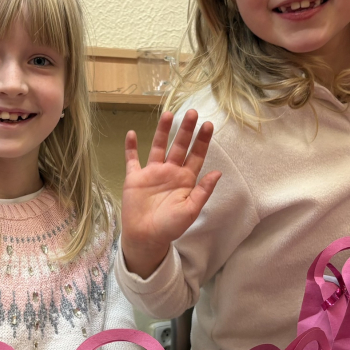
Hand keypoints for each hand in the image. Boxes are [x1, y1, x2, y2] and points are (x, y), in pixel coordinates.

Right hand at [121, 109, 220, 278]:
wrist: (146, 237)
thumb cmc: (170, 227)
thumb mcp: (191, 210)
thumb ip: (203, 191)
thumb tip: (218, 172)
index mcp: (185, 180)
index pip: (196, 155)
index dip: (202, 141)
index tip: (208, 124)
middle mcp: (170, 172)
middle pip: (179, 146)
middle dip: (186, 129)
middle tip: (192, 112)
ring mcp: (152, 173)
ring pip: (158, 147)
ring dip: (162, 131)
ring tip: (168, 114)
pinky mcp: (135, 178)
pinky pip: (132, 159)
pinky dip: (131, 147)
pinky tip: (131, 133)